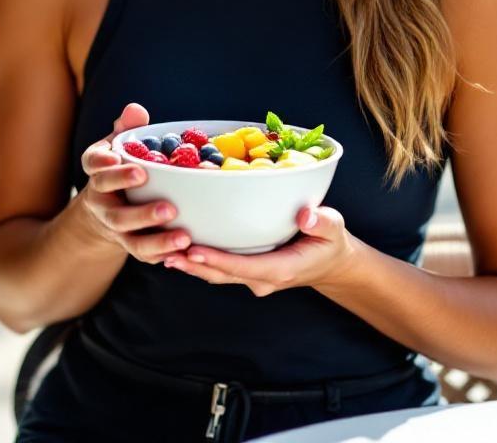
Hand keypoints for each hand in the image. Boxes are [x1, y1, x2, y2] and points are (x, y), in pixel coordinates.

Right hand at [77, 103, 191, 263]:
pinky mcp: (131, 244)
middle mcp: (102, 202)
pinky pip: (146, 255)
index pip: (93, 166)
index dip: (102, 164)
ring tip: (184, 236)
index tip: (115, 159)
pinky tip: (185, 253)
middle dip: (140, 212)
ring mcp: (116, 228)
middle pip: (116, 213)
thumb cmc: (120, 165)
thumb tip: (136, 110)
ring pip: (132, 239)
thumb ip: (127, 127)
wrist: (105, 204)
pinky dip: (164, 255)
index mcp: (98, 172)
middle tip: (167, 207)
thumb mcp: (119, 143)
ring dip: (157, 240)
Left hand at [165, 205, 354, 296]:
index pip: (243, 267)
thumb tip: (306, 217)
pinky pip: (220, 269)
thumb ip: (322, 222)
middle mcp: (262, 278)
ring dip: (191, 266)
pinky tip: (178, 251)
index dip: (217, 260)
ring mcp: (253, 277)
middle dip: (194, 265)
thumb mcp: (334, 229)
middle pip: (222, 274)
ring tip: (162, 253)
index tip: (194, 251)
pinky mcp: (247, 271)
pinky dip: (200, 262)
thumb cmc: (330, 243)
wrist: (331, 264)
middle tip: (165, 252)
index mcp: (280, 269)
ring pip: (217, 274)